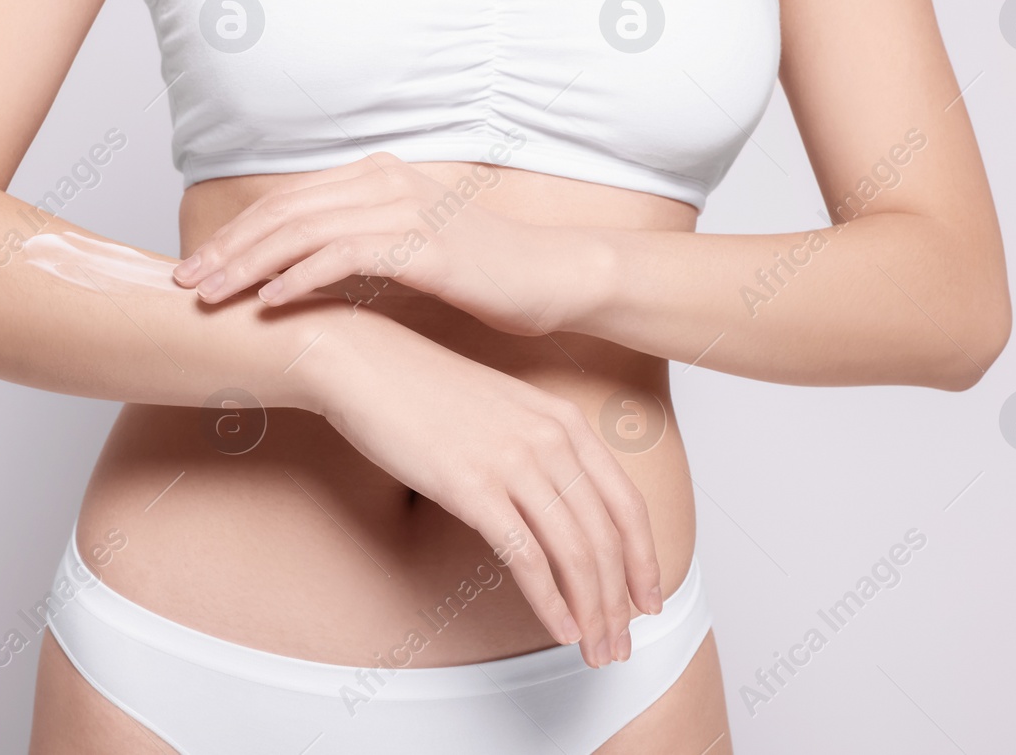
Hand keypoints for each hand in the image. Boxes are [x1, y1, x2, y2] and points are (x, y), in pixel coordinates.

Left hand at [173, 153, 586, 334]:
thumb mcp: (411, 253)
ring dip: (249, 265)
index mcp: (380, 177)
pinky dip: (301, 278)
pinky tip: (270, 303)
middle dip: (227, 248)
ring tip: (211, 297)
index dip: (237, 233)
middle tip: (183, 284)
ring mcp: (407, 208)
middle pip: (285, 211)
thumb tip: (299, 280)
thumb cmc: (486, 274)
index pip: (289, 201)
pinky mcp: (425, 243)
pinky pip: (346, 256)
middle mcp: (388, 182)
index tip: (197, 268)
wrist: (556, 277)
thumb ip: (359, 252)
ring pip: (304, 231)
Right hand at [291, 303, 663, 667]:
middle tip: (618, 646)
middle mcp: (550, 440)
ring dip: (591, 611)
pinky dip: (549, 601)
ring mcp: (513, 462)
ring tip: (593, 649)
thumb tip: (560, 507)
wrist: (367, 364)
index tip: (648, 601)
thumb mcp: (505, 409)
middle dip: (618, 602)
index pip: (626, 504)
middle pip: (605, 538)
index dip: (645, 560)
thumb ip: (540, 450)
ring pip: (574, 553)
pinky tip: (558, 628)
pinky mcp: (472, 486)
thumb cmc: (425, 391)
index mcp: (565, 422)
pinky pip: (526, 557)